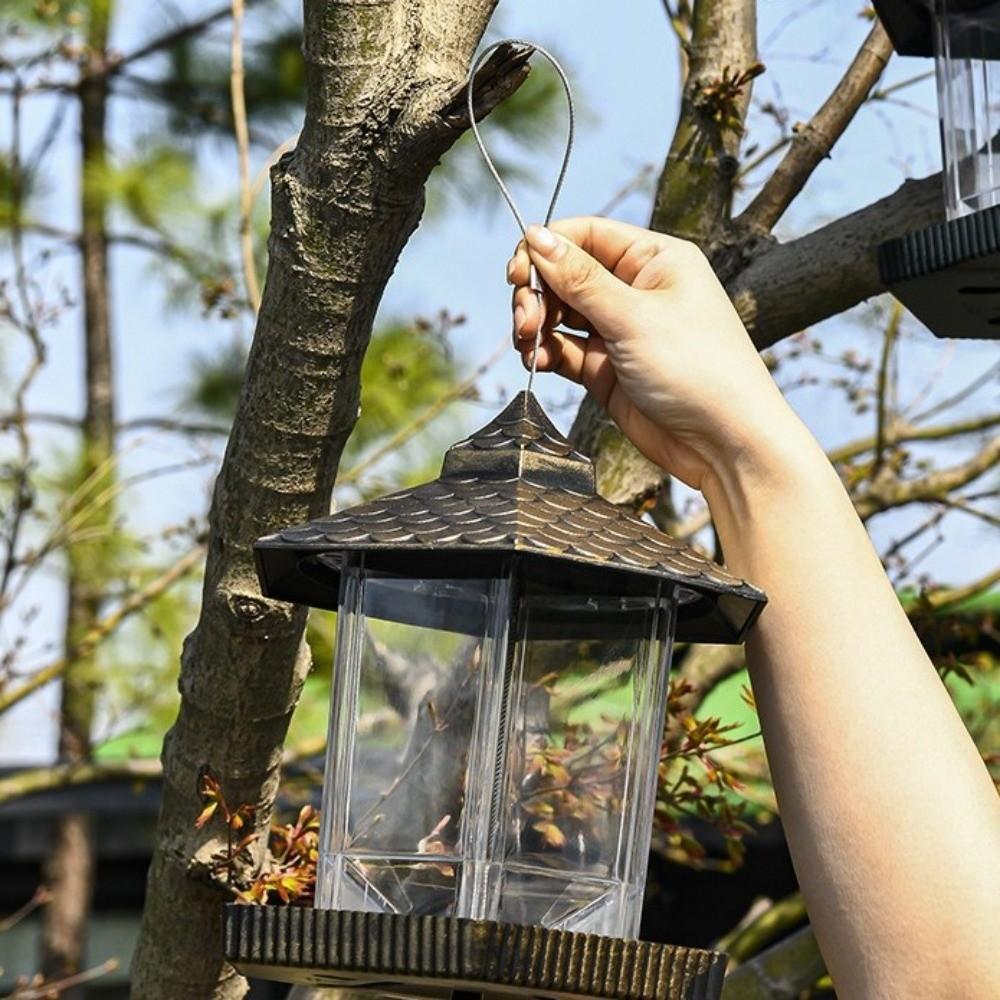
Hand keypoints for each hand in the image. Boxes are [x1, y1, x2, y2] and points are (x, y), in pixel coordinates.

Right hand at [508, 217, 793, 491]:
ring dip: (536, 324)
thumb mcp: (634, 316)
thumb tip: (535, 236)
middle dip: (537, 292)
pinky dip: (545, 353)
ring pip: (560, 313)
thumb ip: (579, 279)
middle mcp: (636, 289)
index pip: (586, 235)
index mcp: (655, 259)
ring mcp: (620, 331)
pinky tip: (536, 362)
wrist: (724, 443)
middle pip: (565, 274)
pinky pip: (565, 350)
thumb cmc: (698, 369)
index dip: (546, 249)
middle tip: (526, 320)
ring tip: (528, 343)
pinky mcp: (607, 369)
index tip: (518, 272)